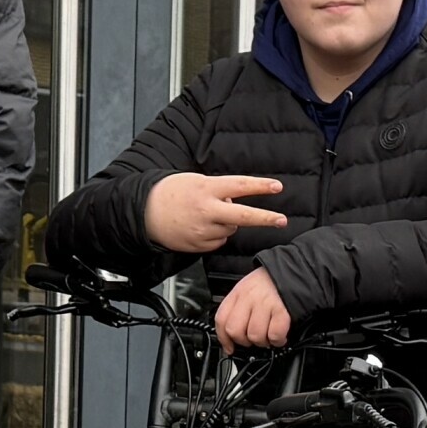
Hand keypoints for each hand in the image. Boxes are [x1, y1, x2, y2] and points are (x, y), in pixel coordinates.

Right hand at [146, 171, 287, 254]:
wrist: (145, 213)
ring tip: (206, 215)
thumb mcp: (196, 181)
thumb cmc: (170, 193)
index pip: (240, 186)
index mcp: (207, 189)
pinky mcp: (199, 245)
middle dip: (265, 218)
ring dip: (226, 223)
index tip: (277, 186)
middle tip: (281, 220)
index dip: (260, 186)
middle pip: (243, 216)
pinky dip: (215, 235)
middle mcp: (207, 210)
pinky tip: (200, 227)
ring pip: (230, 229)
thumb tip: (236, 202)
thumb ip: (218, 190)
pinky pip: (218, 241)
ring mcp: (203, 230)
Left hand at [215, 265, 292, 349]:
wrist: (297, 270)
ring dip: (263, 342)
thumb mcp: (249, 289)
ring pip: (255, 336)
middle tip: (254, 339)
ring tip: (269, 336)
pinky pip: (274, 335)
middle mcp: (250, 297)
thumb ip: (239, 309)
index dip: (224, 339)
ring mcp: (266, 303)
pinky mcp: (282, 311)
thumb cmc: (273, 282)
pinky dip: (278, 340)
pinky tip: (280, 336)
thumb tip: (232, 335)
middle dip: (245, 342)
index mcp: (239, 292)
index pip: (221, 320)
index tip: (230, 347)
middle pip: (235, 331)